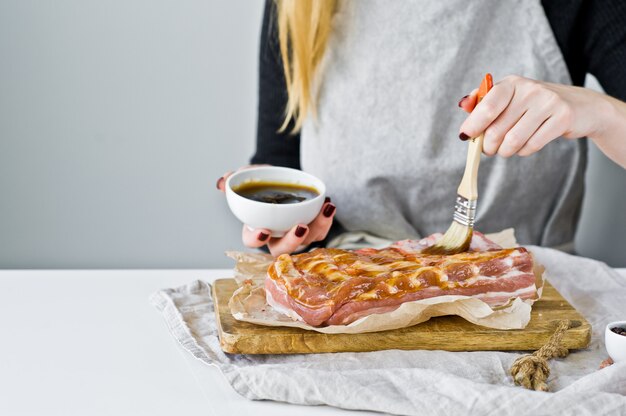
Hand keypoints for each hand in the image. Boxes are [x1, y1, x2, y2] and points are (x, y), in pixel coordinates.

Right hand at [216, 167, 336, 256]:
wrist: (282, 180)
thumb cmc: (263, 183)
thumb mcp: (248, 177)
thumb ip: (236, 180)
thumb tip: (222, 183)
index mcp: (256, 229)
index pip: (251, 241)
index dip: (256, 239)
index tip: (263, 230)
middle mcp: (276, 237)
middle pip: (282, 249)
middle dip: (292, 241)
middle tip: (300, 227)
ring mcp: (296, 236)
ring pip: (306, 242)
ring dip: (317, 228)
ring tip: (324, 209)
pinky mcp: (313, 229)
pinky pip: (321, 230)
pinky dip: (326, 219)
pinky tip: (328, 205)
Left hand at [457, 75, 610, 157]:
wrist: (581, 107)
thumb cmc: (535, 106)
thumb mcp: (510, 99)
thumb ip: (484, 102)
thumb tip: (463, 104)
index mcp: (512, 83)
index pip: (487, 105)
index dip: (473, 124)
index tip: (465, 136)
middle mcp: (529, 89)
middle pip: (496, 130)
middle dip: (488, 146)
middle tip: (490, 149)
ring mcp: (548, 102)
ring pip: (512, 141)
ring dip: (505, 151)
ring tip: (507, 148)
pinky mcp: (562, 117)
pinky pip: (531, 145)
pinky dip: (524, 151)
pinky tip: (526, 145)